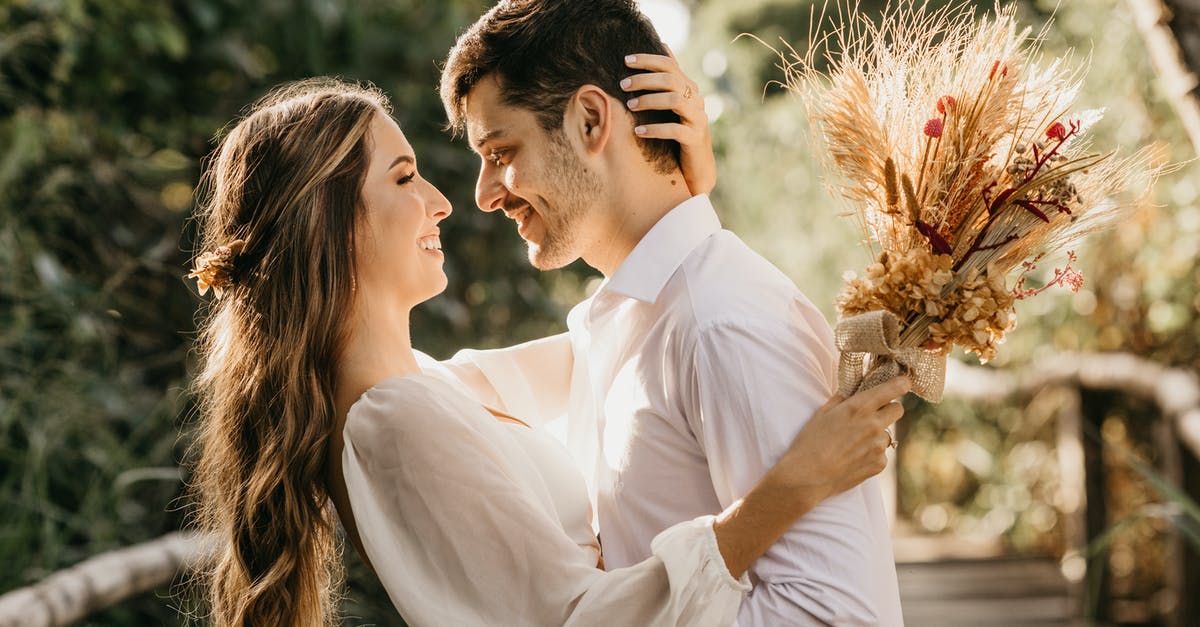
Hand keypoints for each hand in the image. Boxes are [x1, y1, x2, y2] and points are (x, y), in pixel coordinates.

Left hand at [622, 49, 714, 195]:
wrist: (696, 169)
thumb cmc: (679, 134)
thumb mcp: (674, 105)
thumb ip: (669, 80)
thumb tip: (663, 44)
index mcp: (689, 89)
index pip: (670, 65)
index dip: (648, 60)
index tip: (626, 60)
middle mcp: (696, 100)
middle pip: (671, 79)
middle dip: (644, 79)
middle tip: (623, 85)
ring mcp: (698, 119)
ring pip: (675, 100)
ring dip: (649, 101)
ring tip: (630, 106)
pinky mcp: (695, 138)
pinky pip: (675, 130)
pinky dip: (655, 129)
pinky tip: (638, 132)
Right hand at [770, 376, 909, 504]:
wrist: (808, 476)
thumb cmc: (810, 442)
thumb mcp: (823, 413)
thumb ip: (843, 399)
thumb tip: (854, 391)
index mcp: (859, 407)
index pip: (894, 388)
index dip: (901, 384)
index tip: (902, 383)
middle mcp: (874, 424)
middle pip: (898, 409)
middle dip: (889, 409)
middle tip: (874, 414)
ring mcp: (878, 446)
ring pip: (888, 434)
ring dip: (877, 435)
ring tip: (855, 444)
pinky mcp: (879, 464)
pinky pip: (882, 453)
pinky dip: (872, 454)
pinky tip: (854, 458)